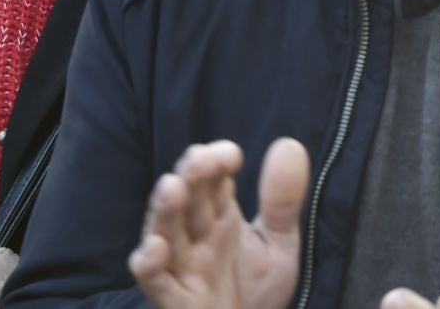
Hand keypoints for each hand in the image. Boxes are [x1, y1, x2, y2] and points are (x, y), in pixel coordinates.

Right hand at [128, 137, 308, 308]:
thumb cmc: (257, 288)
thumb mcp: (280, 242)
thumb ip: (282, 200)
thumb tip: (289, 145)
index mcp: (219, 217)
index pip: (213, 181)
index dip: (217, 163)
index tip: (230, 154)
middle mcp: (196, 237)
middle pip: (186, 201)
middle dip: (190, 178)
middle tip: (199, 159)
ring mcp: (183, 268)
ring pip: (165, 234)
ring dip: (165, 211)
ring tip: (171, 188)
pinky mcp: (176, 301)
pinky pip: (157, 282)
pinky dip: (150, 265)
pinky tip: (155, 248)